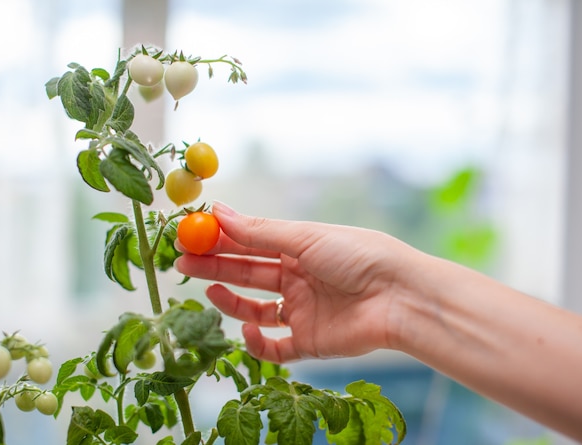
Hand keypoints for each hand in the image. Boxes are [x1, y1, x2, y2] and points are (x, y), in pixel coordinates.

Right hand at [174, 202, 421, 362]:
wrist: (399, 296)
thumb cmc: (358, 255)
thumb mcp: (305, 238)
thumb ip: (259, 232)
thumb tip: (217, 210)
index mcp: (299, 248)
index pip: (250, 242)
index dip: (220, 239)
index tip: (190, 234)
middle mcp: (298, 278)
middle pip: (247, 273)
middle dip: (215, 267)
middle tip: (182, 262)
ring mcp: (303, 311)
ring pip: (257, 309)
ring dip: (231, 301)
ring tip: (211, 289)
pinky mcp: (310, 342)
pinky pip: (276, 347)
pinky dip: (257, 342)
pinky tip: (247, 329)